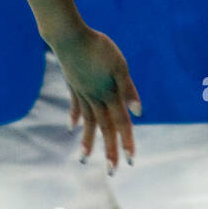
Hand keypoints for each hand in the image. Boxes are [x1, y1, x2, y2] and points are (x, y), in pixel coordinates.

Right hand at [49, 25, 141, 170]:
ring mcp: (82, 93)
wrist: (69, 36)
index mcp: (109, 94)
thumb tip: (138, 113)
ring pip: (87, 121)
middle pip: (104, 128)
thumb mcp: (120, 66)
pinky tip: (72, 128)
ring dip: (87, 141)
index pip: (121, 123)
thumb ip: (129, 90)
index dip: (127, 142)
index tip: (130, 161)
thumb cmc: (99, 48)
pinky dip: (75, 117)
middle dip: (109, 150)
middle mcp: (95, 98)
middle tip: (112, 172)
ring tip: (83, 159)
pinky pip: (75, 106)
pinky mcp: (74, 85)